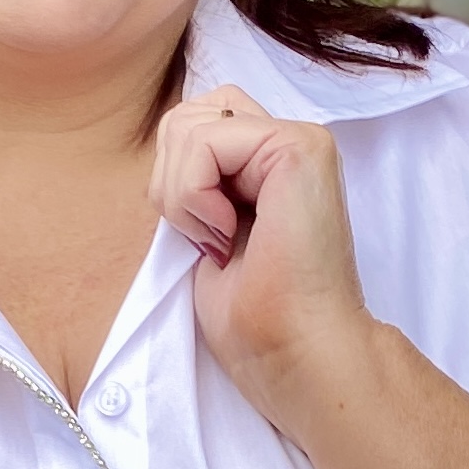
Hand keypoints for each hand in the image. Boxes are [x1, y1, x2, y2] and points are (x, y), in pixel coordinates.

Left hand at [150, 90, 375, 441]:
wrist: (291, 353)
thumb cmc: (253, 315)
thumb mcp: (206, 231)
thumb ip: (196, 181)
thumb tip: (168, 149)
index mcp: (269, 162)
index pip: (191, 127)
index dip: (175, 183)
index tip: (208, 242)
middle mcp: (289, 141)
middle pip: (186, 115)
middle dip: (171, 181)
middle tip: (209, 238)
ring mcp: (300, 138)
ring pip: (188, 124)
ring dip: (181, 195)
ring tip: (220, 240)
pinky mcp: (300, 146)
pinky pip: (204, 142)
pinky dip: (194, 195)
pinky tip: (226, 233)